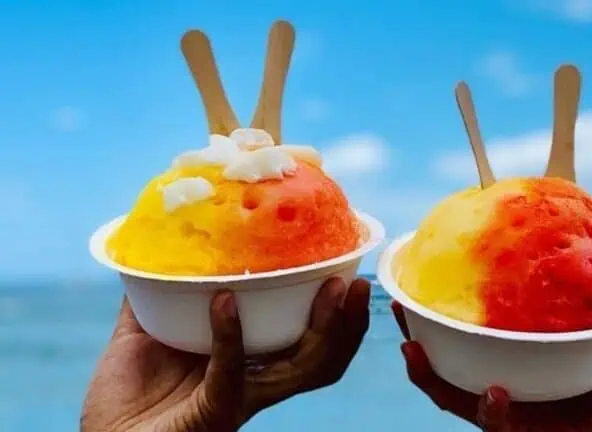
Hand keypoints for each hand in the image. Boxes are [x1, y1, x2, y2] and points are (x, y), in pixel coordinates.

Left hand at [81, 277, 369, 431]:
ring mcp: (239, 398)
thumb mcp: (144, 337)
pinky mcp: (213, 411)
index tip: (347, 272)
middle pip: (322, 358)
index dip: (337, 317)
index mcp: (249, 367)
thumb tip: (154, 248)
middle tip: (355, 281)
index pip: (308, 344)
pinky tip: (226, 301)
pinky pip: (230, 371)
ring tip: (330, 288)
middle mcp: (255, 384)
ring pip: (301, 367)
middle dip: (349, 323)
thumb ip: (154, 297)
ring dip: (323, 328)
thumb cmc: (126, 400)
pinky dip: (230, 334)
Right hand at [392, 301, 591, 431]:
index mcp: (515, 374)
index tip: (433, 282)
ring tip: (411, 346)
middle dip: (417, 337)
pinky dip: (490, 410)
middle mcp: (499, 395)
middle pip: (444, 366)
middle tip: (400, 305)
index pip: (471, 345)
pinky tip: (495, 392)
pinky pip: (492, 426)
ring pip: (449, 397)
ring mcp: (502, 420)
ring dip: (425, 373)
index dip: (447, 319)